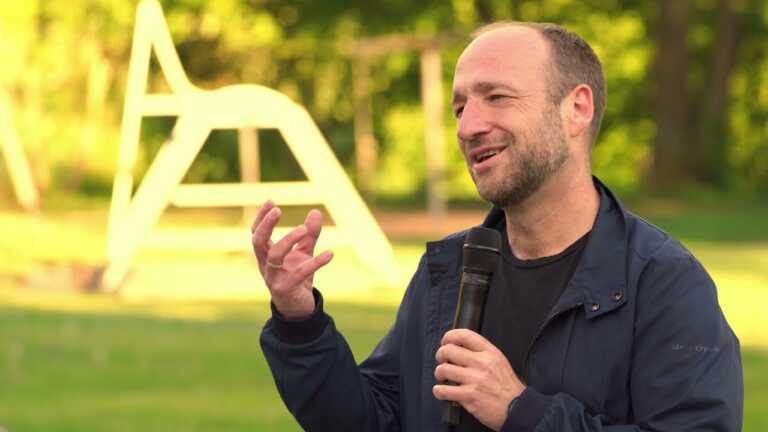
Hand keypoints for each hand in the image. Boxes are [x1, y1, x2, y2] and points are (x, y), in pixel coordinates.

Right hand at [251, 200, 332, 319]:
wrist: (298, 308)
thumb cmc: (296, 277)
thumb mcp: (303, 253)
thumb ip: (309, 235)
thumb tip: (315, 212)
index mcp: (266, 255)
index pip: (256, 233)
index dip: (261, 218)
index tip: (271, 201)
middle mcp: (265, 265)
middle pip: (258, 241)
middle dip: (266, 225)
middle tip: (278, 210)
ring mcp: (274, 277)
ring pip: (275, 256)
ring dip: (288, 240)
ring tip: (304, 229)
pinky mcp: (286, 288)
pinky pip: (300, 273)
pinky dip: (316, 262)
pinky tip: (331, 254)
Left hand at [433, 329, 525, 430]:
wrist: (517, 408)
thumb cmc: (506, 386)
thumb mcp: (499, 361)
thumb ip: (481, 352)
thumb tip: (459, 347)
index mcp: (489, 352)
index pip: (464, 335)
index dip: (449, 336)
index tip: (445, 342)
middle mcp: (481, 363)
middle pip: (448, 350)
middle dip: (440, 356)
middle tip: (443, 362)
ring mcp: (474, 379)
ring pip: (443, 369)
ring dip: (439, 374)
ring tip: (443, 378)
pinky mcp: (469, 396)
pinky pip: (443, 390)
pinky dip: (438, 391)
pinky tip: (442, 391)